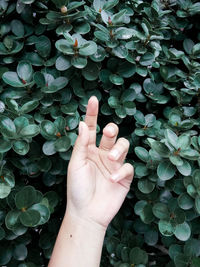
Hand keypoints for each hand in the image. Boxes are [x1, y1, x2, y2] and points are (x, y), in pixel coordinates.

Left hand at [66, 96, 133, 228]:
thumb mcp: (75, 164)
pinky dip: (121, 170)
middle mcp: (102, 154)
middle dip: (111, 129)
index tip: (93, 99)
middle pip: (111, 133)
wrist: (87, 213)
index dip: (92, 113)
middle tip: (108, 132)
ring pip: (123, 145)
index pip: (92, 127)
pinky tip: (112, 178)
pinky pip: (128, 167)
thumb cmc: (77, 188)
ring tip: (111, 158)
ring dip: (118, 148)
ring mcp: (114, 164)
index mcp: (88, 149)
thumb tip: (82, 123)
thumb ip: (81, 144)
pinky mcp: (124, 176)